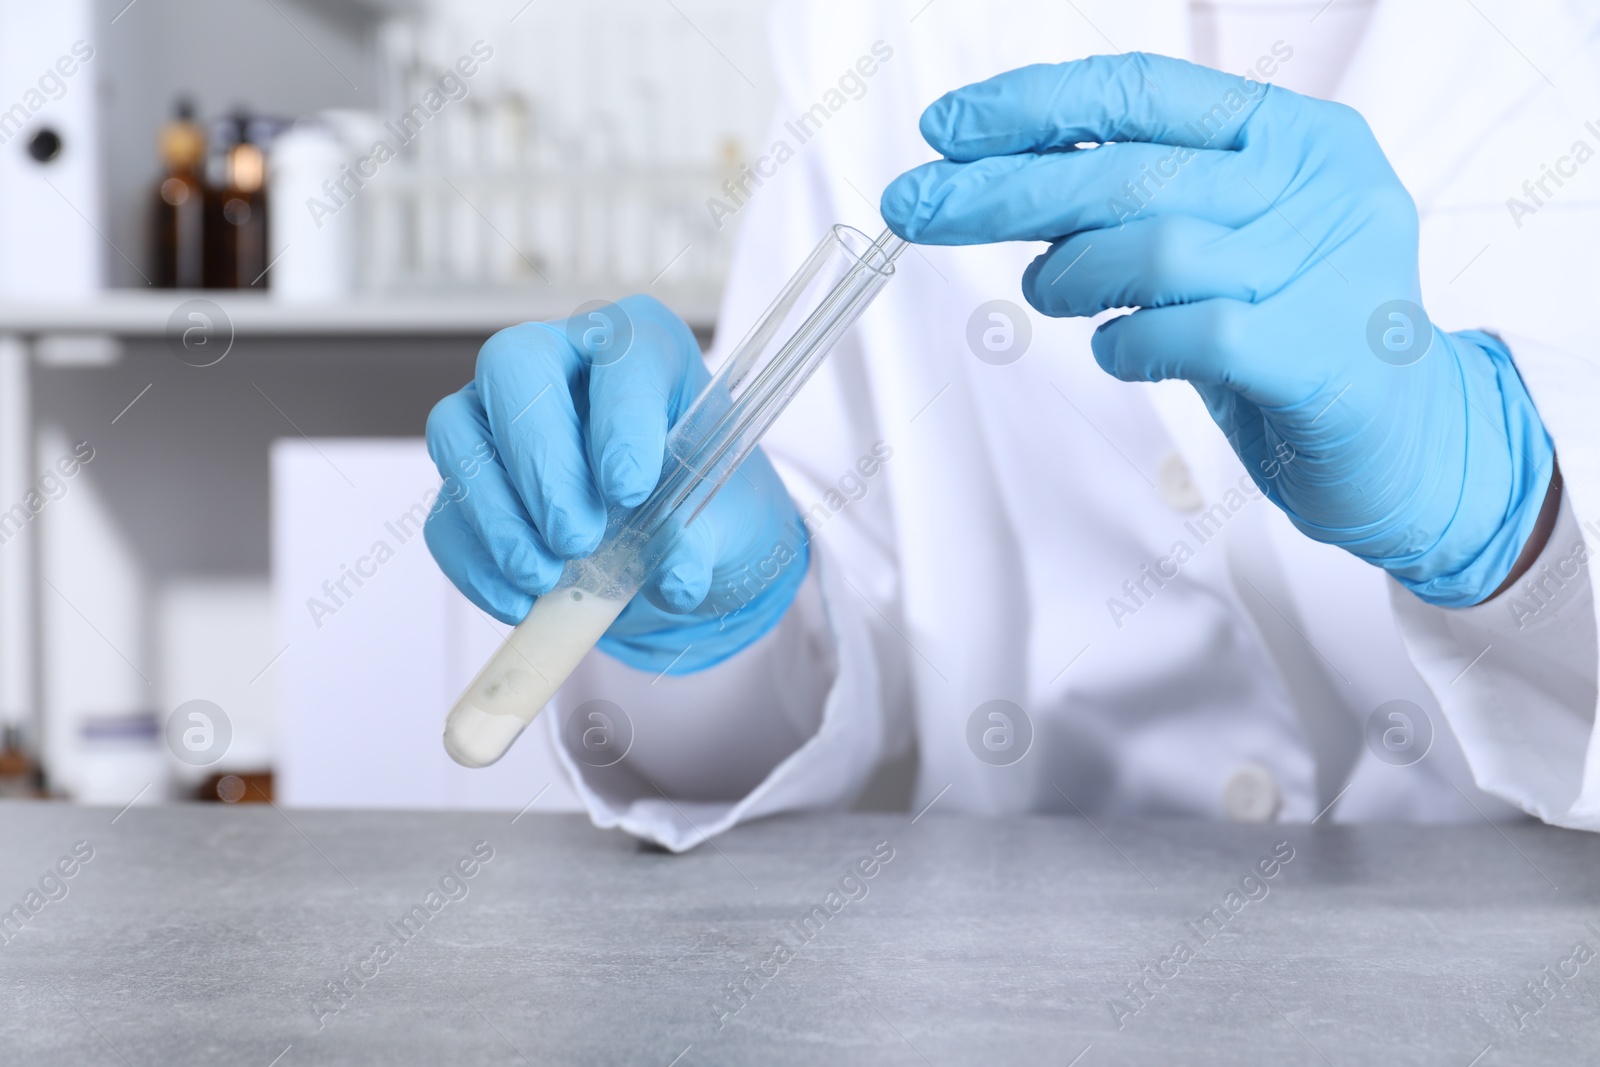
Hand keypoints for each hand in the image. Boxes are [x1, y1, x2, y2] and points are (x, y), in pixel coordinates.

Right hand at [424, 295, 807, 671]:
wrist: (677, 555)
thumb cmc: (708, 509)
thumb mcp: (733, 526)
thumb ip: (705, 543)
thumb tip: (676, 577)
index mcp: (643, 348)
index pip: (622, 351)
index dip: (620, 417)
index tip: (630, 489)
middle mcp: (561, 364)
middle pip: (514, 367)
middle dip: (540, 460)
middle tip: (576, 538)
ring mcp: (500, 416)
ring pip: (458, 431)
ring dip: (496, 512)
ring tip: (543, 576)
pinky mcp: (471, 480)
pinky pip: (445, 511)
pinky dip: (475, 561)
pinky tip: (517, 600)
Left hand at [881, 54, 1553, 605]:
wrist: (1404, 446)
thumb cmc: (1290, 338)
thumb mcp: (1215, 249)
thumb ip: (1133, 207)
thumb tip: (1004, 181)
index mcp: (1294, 136)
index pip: (1145, 92)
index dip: (1035, 105)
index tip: (947, 127)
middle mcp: (1320, 184)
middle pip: (1131, 170)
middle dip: (1005, 188)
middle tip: (918, 205)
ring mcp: (1330, 266)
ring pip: (1155, 245)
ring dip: (1072, 277)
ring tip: (1052, 297)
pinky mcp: (1323, 354)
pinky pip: (1190, 333)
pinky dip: (1129, 345)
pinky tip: (1121, 351)